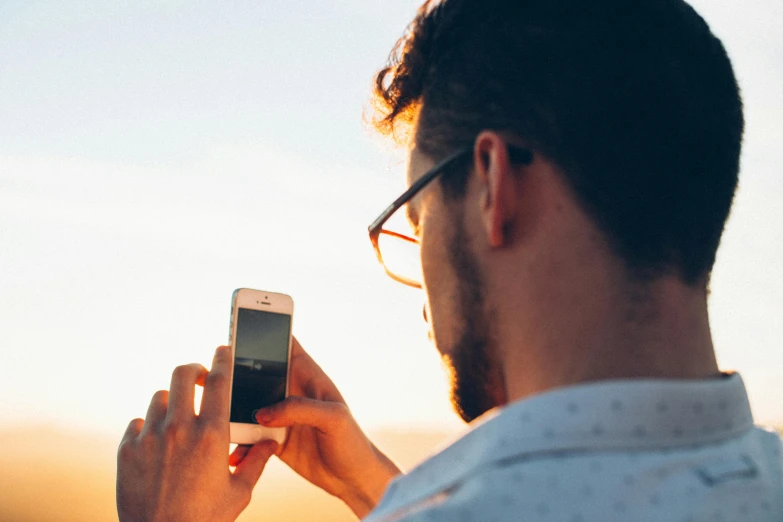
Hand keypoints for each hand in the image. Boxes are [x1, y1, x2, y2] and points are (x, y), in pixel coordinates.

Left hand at [117, 346, 277, 521]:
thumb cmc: (204, 520)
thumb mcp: (239, 492)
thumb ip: (256, 462)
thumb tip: (271, 442)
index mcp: (211, 435)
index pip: (218, 381)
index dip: (222, 360)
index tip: (222, 351)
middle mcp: (179, 429)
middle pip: (181, 375)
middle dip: (192, 370)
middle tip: (197, 378)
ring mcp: (150, 438)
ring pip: (158, 399)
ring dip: (170, 404)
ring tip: (177, 421)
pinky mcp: (127, 450)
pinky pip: (137, 424)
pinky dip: (147, 428)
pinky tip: (156, 445)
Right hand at [231, 338, 401, 518]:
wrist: (352, 479)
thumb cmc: (352, 443)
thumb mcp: (333, 418)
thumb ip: (299, 409)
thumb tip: (262, 412)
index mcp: (309, 376)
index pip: (285, 344)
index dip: (265, 332)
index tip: (238, 327)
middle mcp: (291, 392)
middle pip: (258, 372)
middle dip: (234, 372)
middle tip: (209, 376)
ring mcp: (281, 415)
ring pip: (247, 404)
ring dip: (231, 410)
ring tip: (213, 417)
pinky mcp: (273, 439)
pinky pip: (248, 436)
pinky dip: (239, 443)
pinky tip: (234, 454)